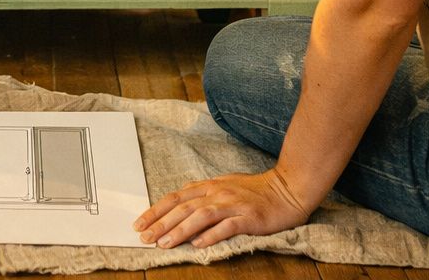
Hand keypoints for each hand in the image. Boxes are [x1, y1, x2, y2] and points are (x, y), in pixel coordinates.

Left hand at [133, 168, 311, 248]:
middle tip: (144, 237)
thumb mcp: (225, 185)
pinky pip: (227, 226)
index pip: (176, 197)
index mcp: (210, 186)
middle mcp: (218, 193)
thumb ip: (204, 193)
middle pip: (183, 207)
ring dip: (180, 230)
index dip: (156, 210)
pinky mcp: (249, 217)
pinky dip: (211, 235)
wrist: (288, 188)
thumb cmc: (256, 190)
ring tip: (164, 243)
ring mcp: (233, 204)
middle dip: (161, 223)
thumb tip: (182, 201)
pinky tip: (198, 245)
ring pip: (200, 216)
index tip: (139, 223)